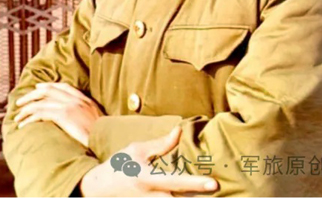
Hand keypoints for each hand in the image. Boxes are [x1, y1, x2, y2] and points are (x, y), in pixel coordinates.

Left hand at [13, 82, 103, 147]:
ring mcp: (70, 106)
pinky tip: (23, 125)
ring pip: (41, 102)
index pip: (63, 87)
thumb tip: (77, 120)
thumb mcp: (98, 122)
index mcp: (85, 99)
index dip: (49, 86)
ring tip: (18, 116)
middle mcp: (76, 99)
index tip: (38, 88)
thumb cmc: (104, 137)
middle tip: (21, 101)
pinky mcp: (64, 115)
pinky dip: (29, 119)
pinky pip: (40, 113)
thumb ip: (87, 116)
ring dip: (26, 109)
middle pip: (48, 91)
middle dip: (32, 95)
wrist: (109, 140)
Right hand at [80, 127, 217, 196]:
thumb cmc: (119, 165)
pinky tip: (194, 196)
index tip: (214, 183)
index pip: (176, 182)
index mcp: (147, 178)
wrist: (99, 189)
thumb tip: (180, 131)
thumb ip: (161, 144)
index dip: (196, 184)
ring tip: (211, 196)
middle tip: (221, 191)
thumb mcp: (137, 150)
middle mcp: (151, 197)